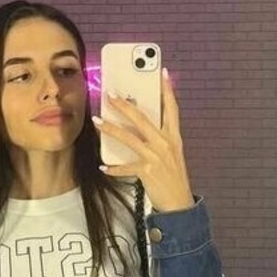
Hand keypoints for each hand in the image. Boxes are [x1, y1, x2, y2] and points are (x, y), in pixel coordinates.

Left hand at [94, 68, 194, 212]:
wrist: (179, 204)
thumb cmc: (173, 177)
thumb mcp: (172, 153)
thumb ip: (160, 137)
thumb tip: (142, 124)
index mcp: (174, 137)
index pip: (172, 108)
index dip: (168, 90)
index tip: (163, 72)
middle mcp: (165, 143)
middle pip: (142, 118)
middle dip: (124, 105)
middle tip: (110, 94)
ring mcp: (156, 157)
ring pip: (129, 137)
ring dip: (110, 128)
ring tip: (97, 120)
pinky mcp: (147, 171)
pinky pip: (125, 167)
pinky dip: (113, 167)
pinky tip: (102, 166)